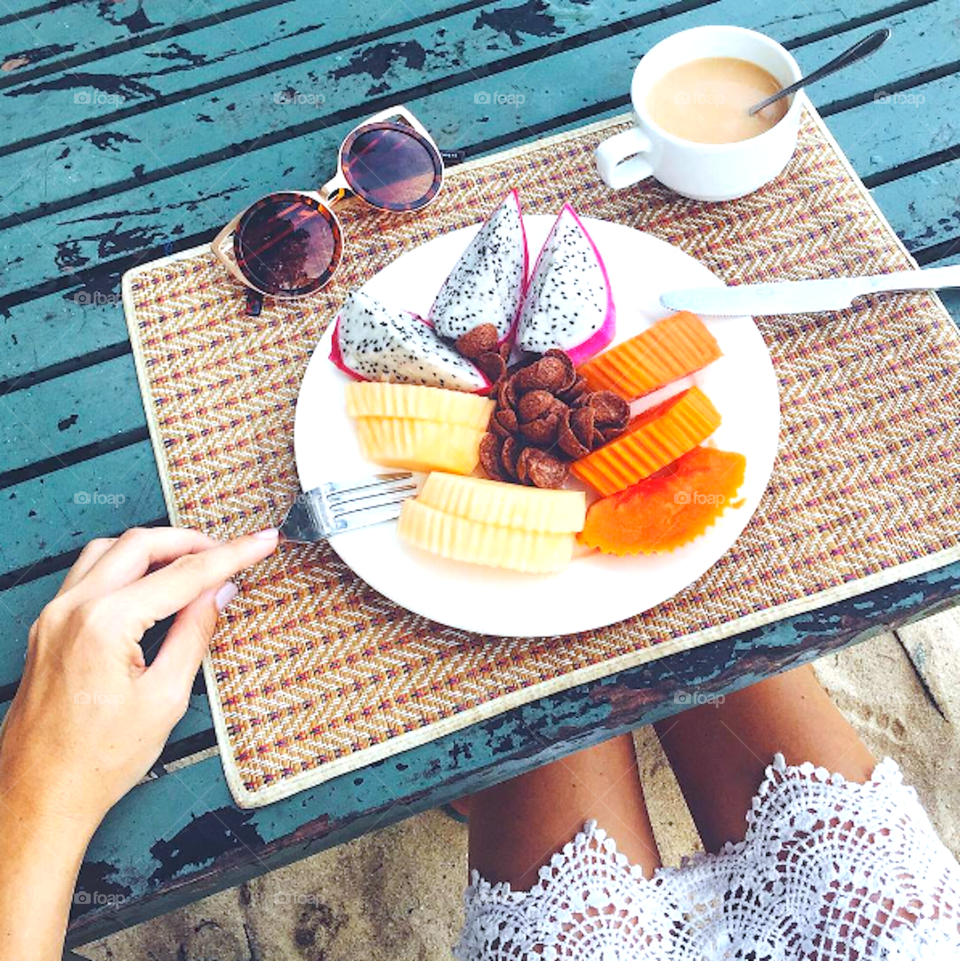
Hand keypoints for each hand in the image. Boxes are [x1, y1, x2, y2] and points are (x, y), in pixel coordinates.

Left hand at [0, 526, 278, 835]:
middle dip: (193, 541)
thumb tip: (218, 592)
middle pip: (141, 543)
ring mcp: (54, 615)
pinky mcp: (48, 626)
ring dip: (156, 548)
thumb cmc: (98, 760)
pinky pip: (89, 572)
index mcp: (105, 624)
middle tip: (232, 554)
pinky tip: (152, 584)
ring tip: (195, 565)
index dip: (232, 555)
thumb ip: (195, 633)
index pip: (184, 573)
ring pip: (111, 549)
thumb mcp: (165, 698)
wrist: (39, 796)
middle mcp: (72, 609)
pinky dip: (127, 565)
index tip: (262, 542)